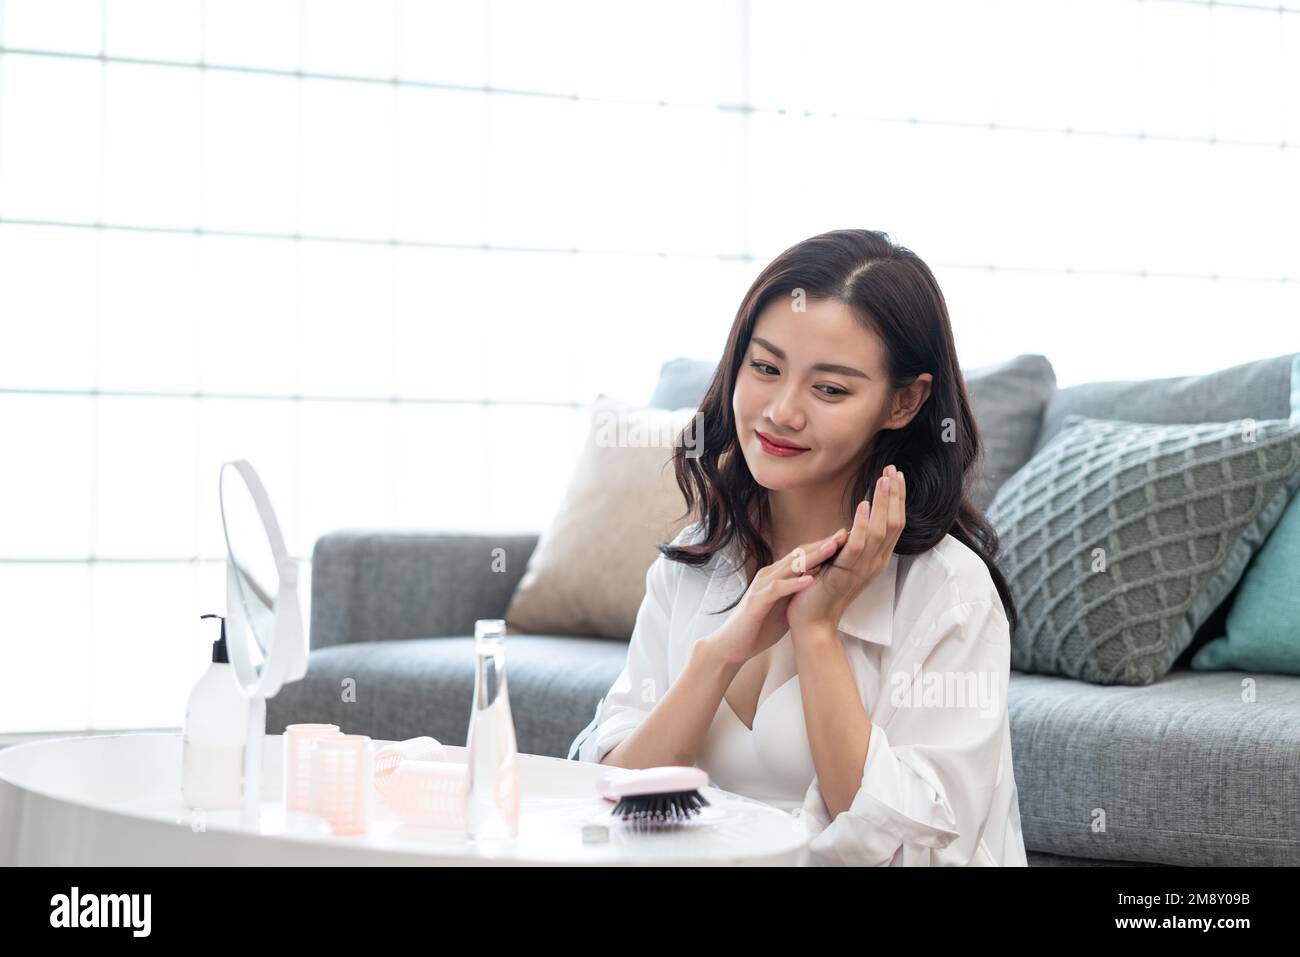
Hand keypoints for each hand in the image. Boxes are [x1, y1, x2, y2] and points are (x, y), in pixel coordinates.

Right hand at [704, 528, 848, 666]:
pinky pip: (777, 589)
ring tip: (832, 548)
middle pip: (799, 555)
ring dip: (812, 558)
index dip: (824, 547)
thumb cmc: (759, 626)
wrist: (733, 645)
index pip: (803, 555)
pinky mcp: (756, 602)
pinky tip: (810, 580)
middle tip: (844, 534)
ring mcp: (761, 587)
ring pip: (789, 567)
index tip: (846, 540)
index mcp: (777, 575)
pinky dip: (794, 584)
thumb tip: (822, 584)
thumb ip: (799, 592)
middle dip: (822, 545)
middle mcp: (769, 575)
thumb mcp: (785, 606)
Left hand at [788, 465, 906, 637]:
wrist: (812, 621)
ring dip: (883, 503)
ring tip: (884, 479)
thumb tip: (856, 521)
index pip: (895, 523)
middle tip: (895, 470)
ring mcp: (863, 568)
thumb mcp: (842, 560)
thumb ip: (852, 542)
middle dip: (895, 495)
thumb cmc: (823, 590)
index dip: (897, 499)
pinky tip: (863, 505)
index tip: (896, 475)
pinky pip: (858, 546)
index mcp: (876, 558)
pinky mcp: (846, 573)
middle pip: (895, 523)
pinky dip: (863, 524)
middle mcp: (876, 562)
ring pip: (882, 530)